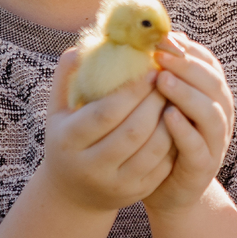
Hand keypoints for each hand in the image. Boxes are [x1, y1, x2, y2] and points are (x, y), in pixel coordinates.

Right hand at [39, 48, 174, 213]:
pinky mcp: (136, 193)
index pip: (106, 113)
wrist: (74, 192)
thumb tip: (84, 45)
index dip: (132, 90)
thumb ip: (67, 77)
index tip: (151, 69)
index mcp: (68, 142)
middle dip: (155, 102)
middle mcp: (91, 167)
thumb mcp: (58, 111)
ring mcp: (116, 184)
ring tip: (176, 97)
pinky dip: (175, 140)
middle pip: (133, 132)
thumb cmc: (68, 139)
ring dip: (170, 120)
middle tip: (169, 79)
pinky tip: (178, 120)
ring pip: (154, 150)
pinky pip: (163, 164)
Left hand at [144, 32, 236, 215]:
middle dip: (187, 65)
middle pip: (213, 83)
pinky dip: (185, 129)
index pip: (209, 63)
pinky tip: (166, 116)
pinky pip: (199, 145)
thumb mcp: (161, 103)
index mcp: (212, 95)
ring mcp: (215, 141)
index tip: (163, 37)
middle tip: (160, 55)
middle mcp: (220, 114)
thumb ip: (162, 75)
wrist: (166, 190)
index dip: (189, 49)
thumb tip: (152, 38)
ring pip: (211, 112)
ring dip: (187, 94)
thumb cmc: (159, 138)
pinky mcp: (204, 166)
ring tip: (163, 80)